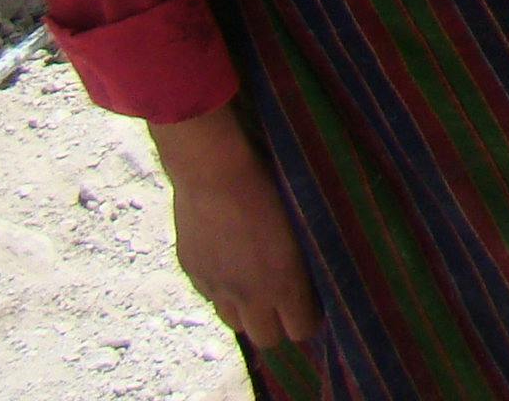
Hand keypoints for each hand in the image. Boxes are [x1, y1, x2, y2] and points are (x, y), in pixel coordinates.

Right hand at [150, 106, 321, 351]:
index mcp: (283, 283)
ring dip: (247, 312)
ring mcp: (216, 287)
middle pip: (267, 339)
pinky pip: (211, 296)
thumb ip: (306, 258)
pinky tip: (230, 263)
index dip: (310, 319)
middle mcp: (248, 295)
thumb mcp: (300, 222)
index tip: (314, 302)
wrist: (213, 170)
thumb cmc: (270, 184)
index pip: (302, 330)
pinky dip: (222, 288)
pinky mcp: (193, 273)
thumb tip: (316, 276)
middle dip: (279, 325)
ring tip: (256, 285)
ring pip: (234, 323)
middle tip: (286, 300)